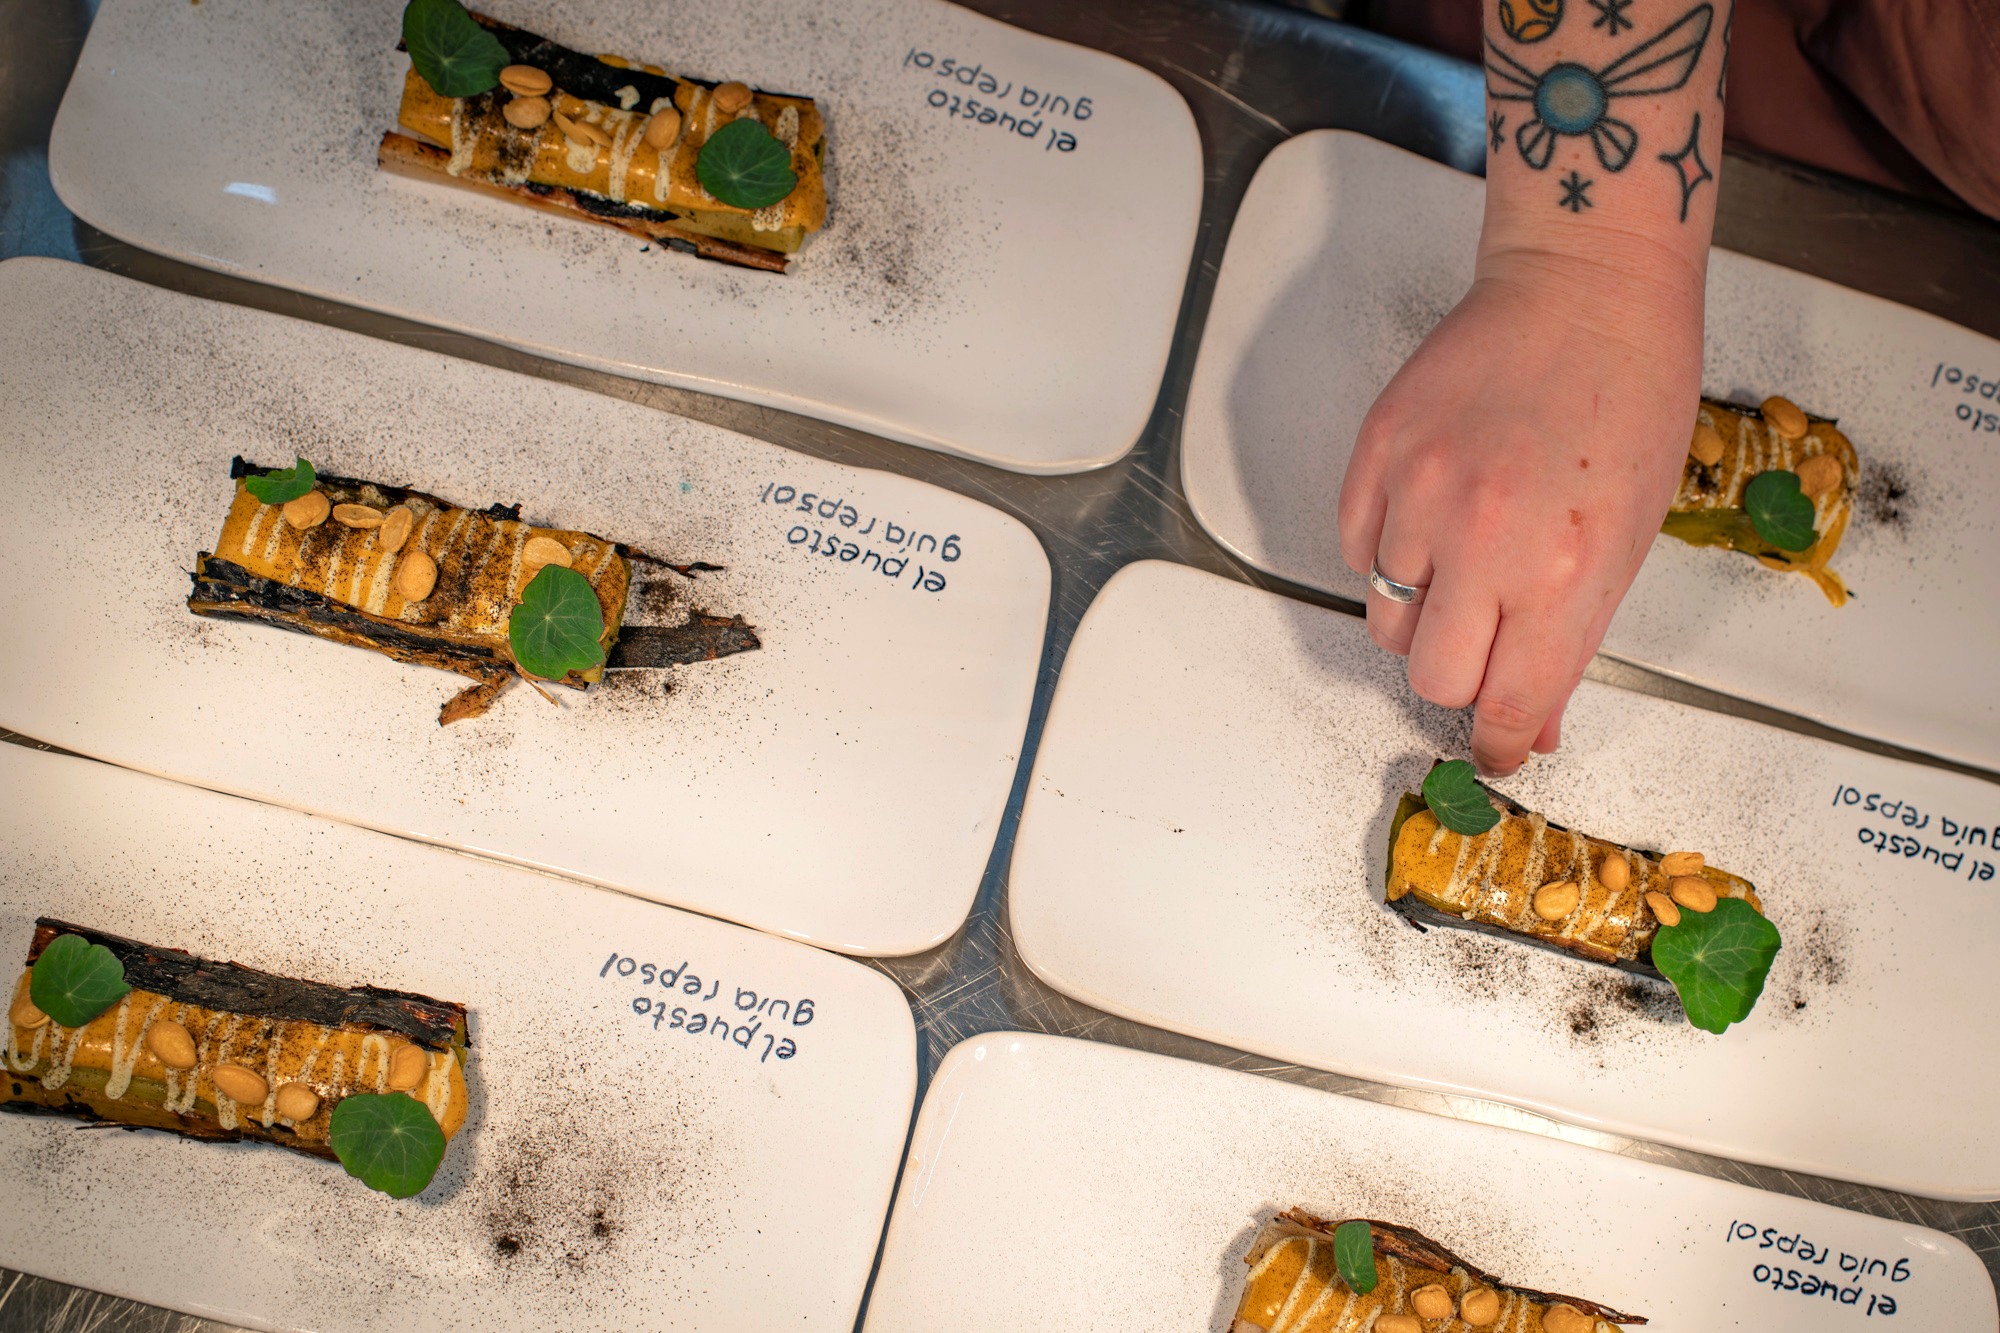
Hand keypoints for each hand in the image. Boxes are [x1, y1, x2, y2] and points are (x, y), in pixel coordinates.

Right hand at [1337, 248, 1701, 774]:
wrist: (1584, 290)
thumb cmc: (1629, 397)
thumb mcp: (1629, 536)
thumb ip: (1573, 635)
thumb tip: (1532, 717)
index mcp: (1564, 570)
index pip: (1509, 701)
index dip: (1499, 741)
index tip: (1497, 750)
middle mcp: (1485, 539)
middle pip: (1431, 674)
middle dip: (1459, 676)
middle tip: (1483, 645)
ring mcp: (1421, 493)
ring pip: (1384, 617)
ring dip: (1418, 614)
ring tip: (1457, 566)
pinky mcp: (1379, 454)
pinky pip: (1354, 549)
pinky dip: (1384, 555)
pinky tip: (1427, 519)